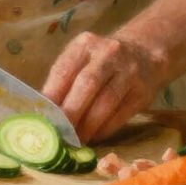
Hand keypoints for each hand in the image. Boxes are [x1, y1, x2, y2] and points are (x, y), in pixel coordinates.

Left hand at [41, 31, 168, 143]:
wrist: (144, 52)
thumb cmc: (101, 62)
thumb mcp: (82, 59)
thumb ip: (63, 81)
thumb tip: (43, 113)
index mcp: (85, 44)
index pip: (64, 70)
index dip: (52, 96)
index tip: (42, 118)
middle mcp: (108, 54)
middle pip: (87, 84)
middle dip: (70, 112)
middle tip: (58, 134)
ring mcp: (129, 71)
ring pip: (106, 102)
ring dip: (88, 125)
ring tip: (76, 140)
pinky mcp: (143, 91)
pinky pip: (121, 114)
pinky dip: (105, 128)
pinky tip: (94, 136)